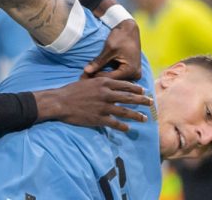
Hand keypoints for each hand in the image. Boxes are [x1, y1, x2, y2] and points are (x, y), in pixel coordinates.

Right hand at [33, 77, 151, 131]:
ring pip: (125, 111)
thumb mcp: (87, 81)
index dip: (135, 89)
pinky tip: (128, 129)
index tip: (143, 91)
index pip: (124, 85)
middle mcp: (106, 94)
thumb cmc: (72, 90)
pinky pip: (114, 123)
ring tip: (145, 118)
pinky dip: (122, 126)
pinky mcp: (98, 118)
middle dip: (142, 100)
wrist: (60, 102)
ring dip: (136, 115)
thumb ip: (100, 82)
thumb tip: (108, 83)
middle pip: (129, 97)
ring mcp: (103, 107)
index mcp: (104, 83)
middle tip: (151, 103)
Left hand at [82, 19, 141, 80]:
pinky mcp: (131, 71)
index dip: (96, 77)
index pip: (111, 79)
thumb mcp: (109, 49)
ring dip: (103, 76)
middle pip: (113, 80)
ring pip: (115, 79)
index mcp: (131, 70)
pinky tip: (96, 71)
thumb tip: (86, 71)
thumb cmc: (121, 36)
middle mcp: (135, 75)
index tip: (83, 77)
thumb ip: (98, 61)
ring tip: (88, 75)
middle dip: (99, 77)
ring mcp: (134, 74)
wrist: (130, 29)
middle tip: (83, 77)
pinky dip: (108, 73)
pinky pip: (118, 75)